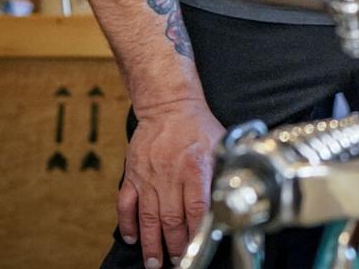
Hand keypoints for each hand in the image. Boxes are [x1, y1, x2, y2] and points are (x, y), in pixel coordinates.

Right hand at [119, 97, 223, 268]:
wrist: (167, 106)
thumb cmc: (197, 125)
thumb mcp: (220, 144)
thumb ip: (223, 171)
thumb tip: (232, 195)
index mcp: (195, 168)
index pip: (197, 209)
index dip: (196, 232)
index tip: (197, 248)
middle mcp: (170, 175)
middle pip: (172, 219)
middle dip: (175, 245)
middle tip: (177, 261)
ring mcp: (148, 177)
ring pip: (148, 218)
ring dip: (151, 243)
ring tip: (155, 262)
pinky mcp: (132, 175)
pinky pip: (126, 205)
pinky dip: (127, 224)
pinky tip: (131, 238)